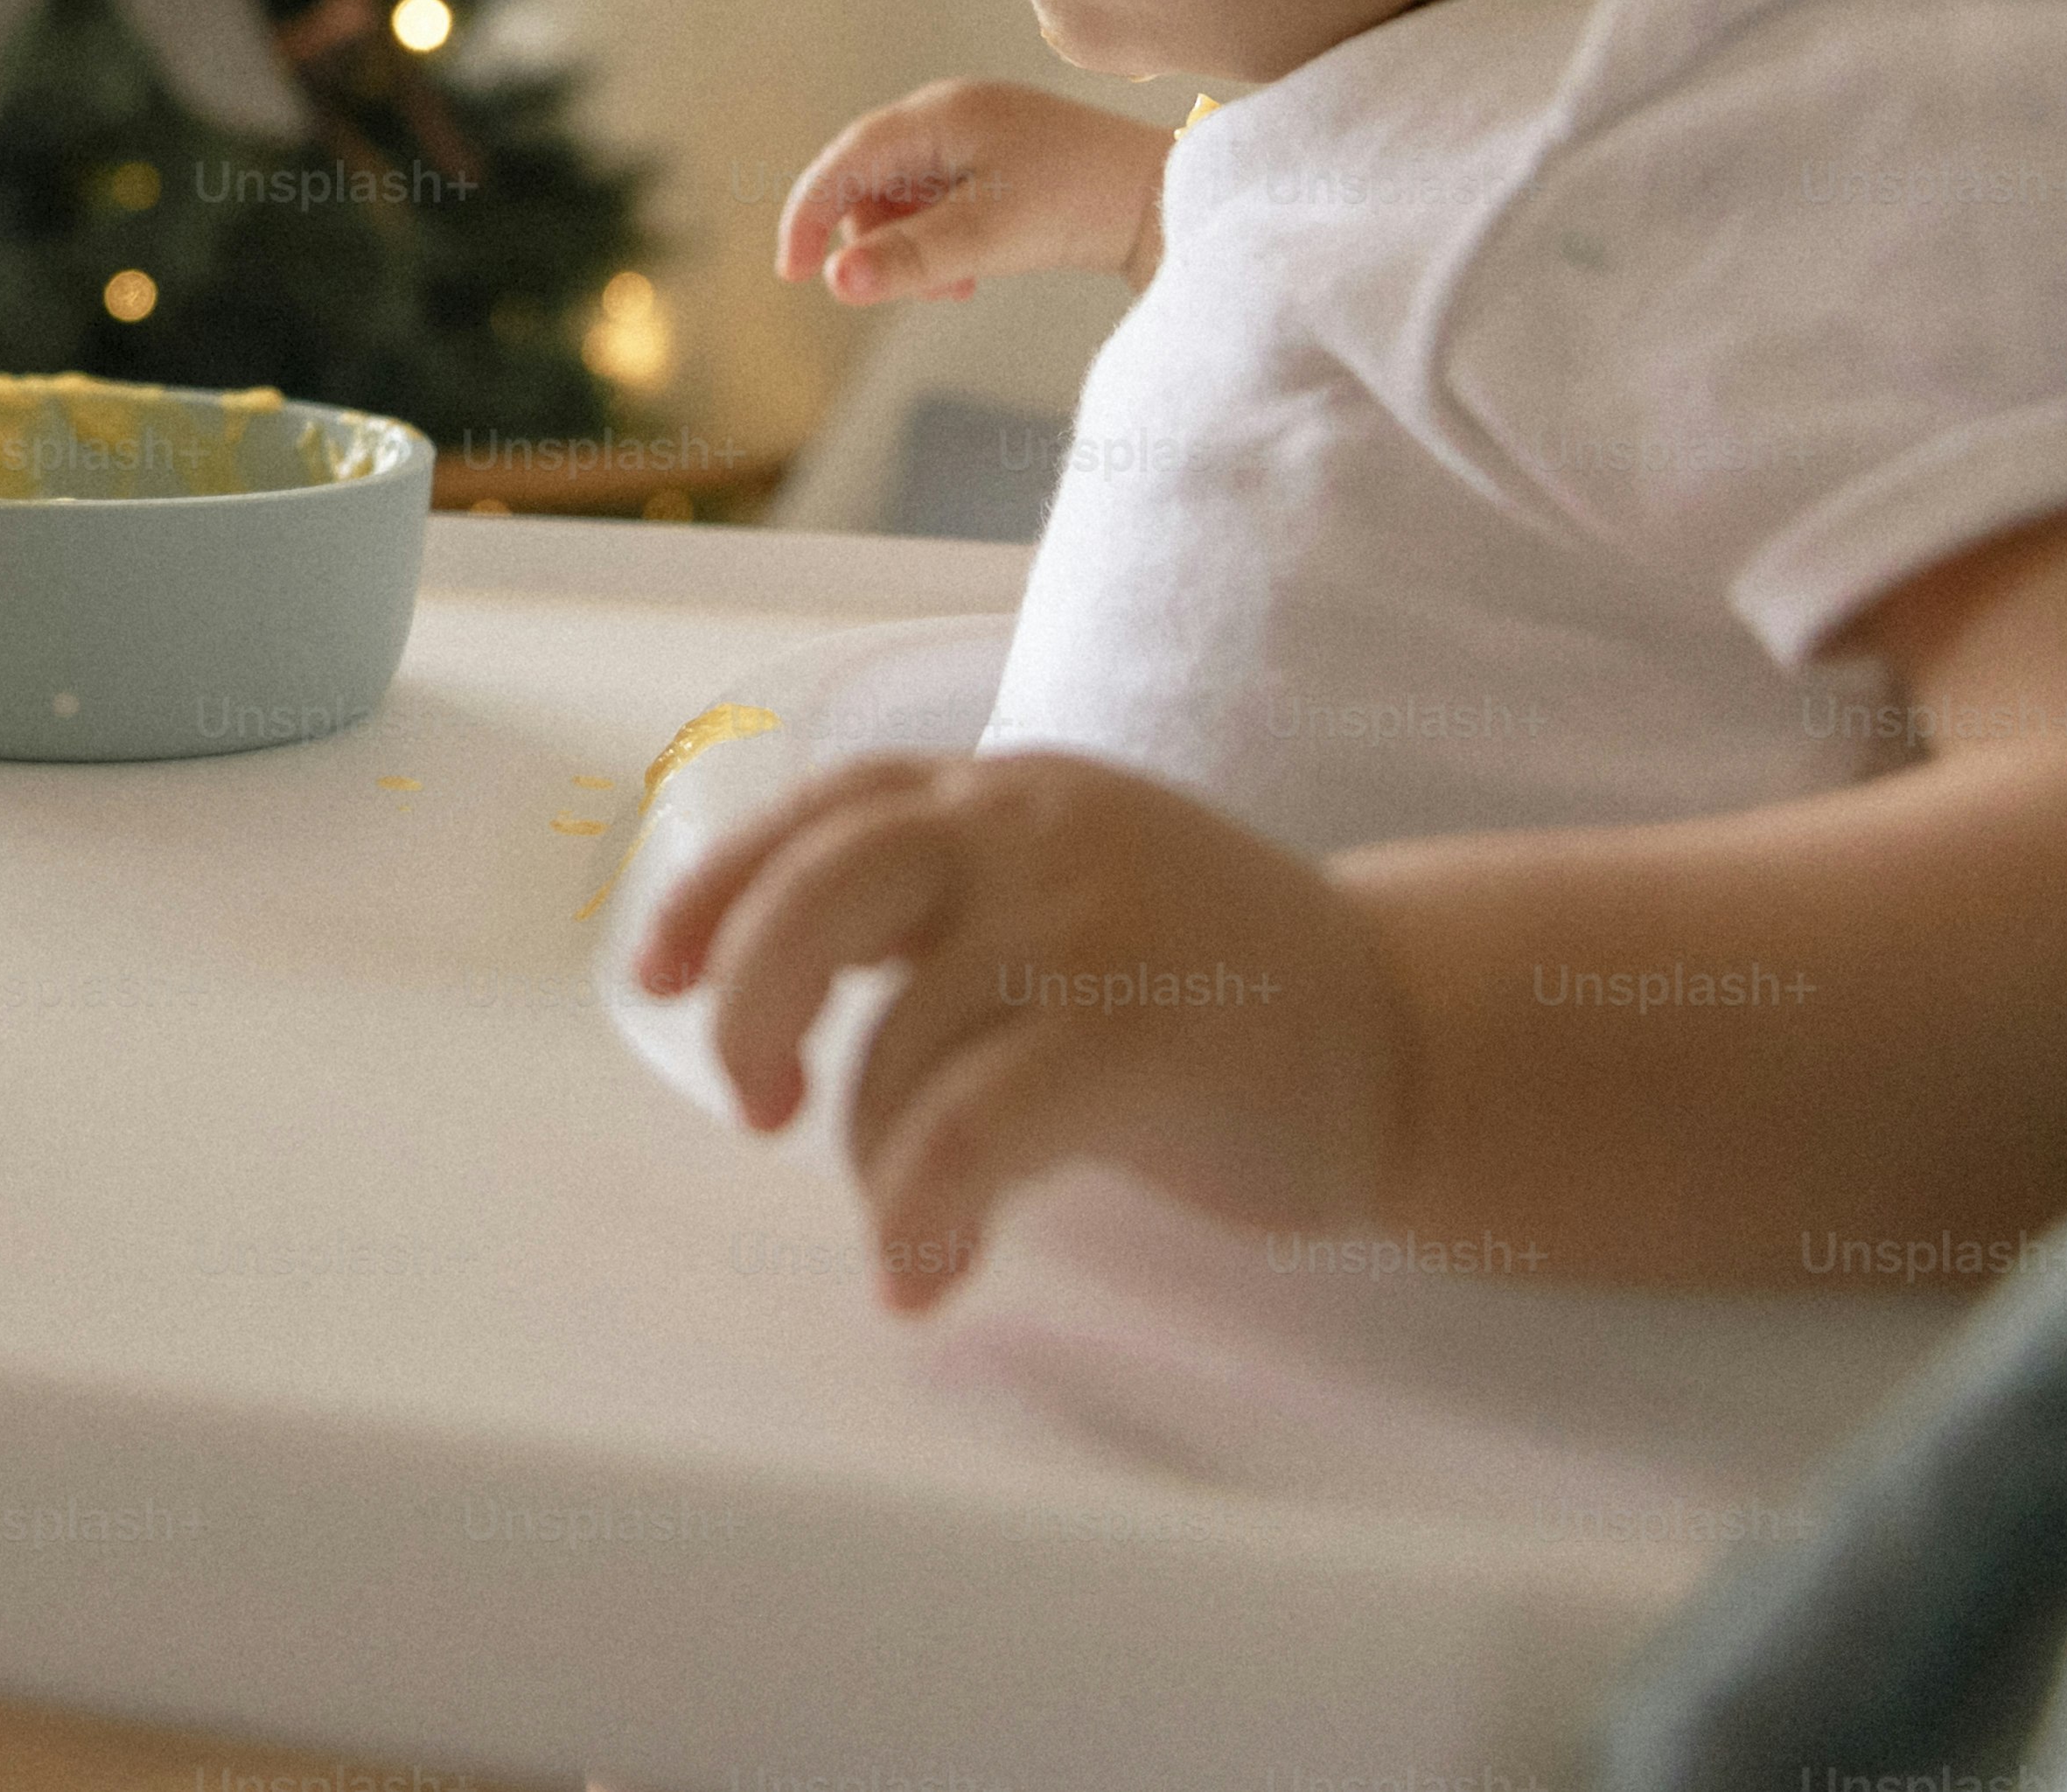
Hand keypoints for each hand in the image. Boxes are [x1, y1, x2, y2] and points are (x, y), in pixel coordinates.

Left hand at [628, 754, 1411, 1308]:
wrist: (1413, 1037)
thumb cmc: (1215, 988)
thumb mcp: (1068, 892)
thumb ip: (944, 904)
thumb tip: (779, 973)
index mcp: (1010, 793)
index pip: (826, 811)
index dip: (720, 888)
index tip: (653, 973)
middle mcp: (1039, 832)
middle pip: (827, 886)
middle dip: (753, 997)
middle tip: (759, 1104)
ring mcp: (1095, 926)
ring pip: (905, 1037)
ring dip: (874, 1154)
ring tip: (913, 1223)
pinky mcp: (1144, 1036)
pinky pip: (975, 1125)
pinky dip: (921, 1207)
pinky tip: (921, 1272)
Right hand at [775, 80, 1174, 302]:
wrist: (1170, 199)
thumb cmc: (1083, 205)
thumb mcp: (988, 239)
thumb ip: (908, 259)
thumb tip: (833, 282)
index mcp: (941, 114)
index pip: (846, 159)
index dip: (808, 214)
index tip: (792, 273)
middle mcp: (952, 110)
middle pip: (871, 176)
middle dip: (873, 238)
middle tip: (894, 290)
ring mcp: (979, 129)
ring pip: (905, 193)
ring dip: (910, 245)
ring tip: (951, 288)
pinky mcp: (1002, 154)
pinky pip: (940, 196)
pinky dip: (939, 238)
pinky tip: (967, 274)